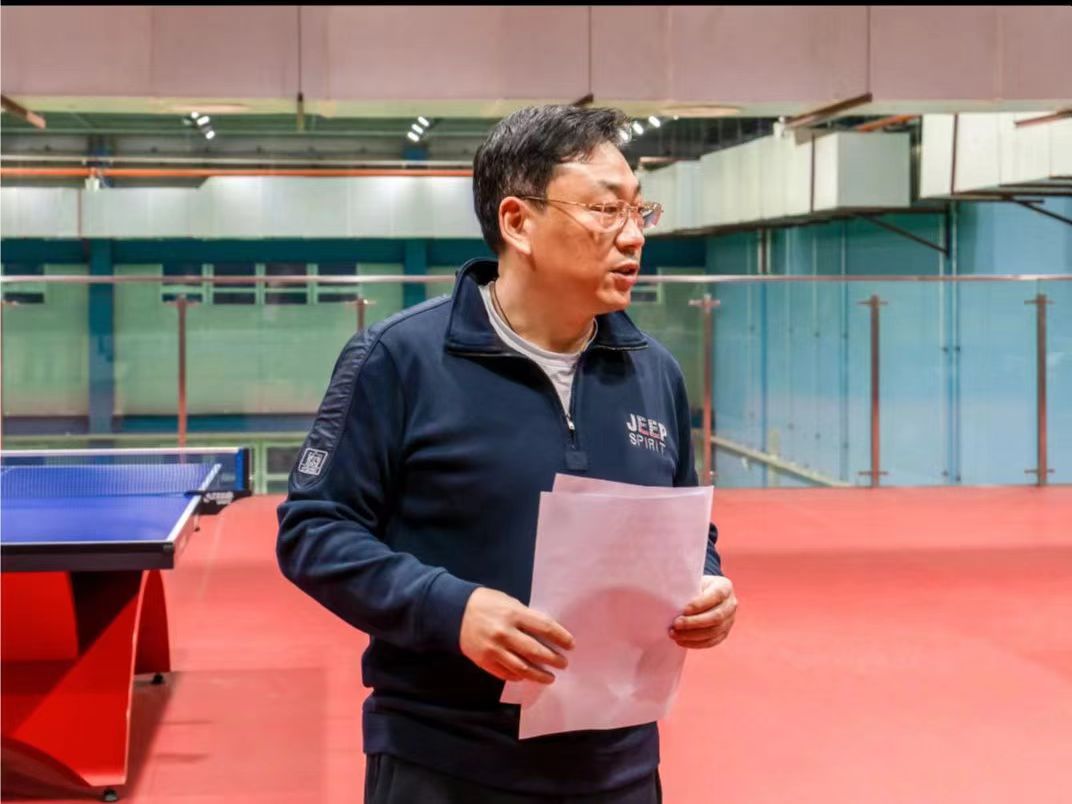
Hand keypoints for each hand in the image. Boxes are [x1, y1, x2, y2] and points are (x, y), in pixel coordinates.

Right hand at [459, 587, 573, 683]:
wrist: (454, 612)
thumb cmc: (486, 603)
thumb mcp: (508, 602)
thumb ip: (526, 617)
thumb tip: (546, 633)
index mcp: (513, 614)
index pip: (545, 627)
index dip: (561, 637)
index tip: (570, 645)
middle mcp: (505, 633)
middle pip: (536, 651)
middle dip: (554, 659)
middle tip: (564, 664)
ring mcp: (494, 649)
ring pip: (522, 668)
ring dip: (539, 675)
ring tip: (550, 677)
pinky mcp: (485, 661)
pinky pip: (506, 673)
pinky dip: (519, 676)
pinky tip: (526, 676)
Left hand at [670, 575, 736, 648]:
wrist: (707, 593)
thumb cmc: (697, 586)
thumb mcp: (695, 582)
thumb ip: (688, 589)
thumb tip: (671, 601)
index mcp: (725, 587)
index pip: (716, 595)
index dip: (701, 604)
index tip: (684, 610)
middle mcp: (730, 604)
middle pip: (716, 617)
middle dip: (694, 622)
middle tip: (676, 624)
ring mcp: (729, 620)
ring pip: (714, 631)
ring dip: (692, 635)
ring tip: (674, 634)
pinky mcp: (724, 633)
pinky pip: (712, 642)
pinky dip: (695, 643)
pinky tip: (681, 641)